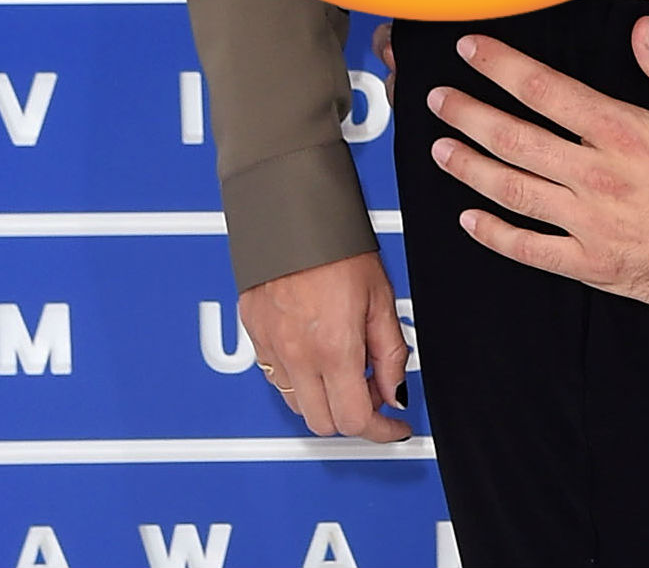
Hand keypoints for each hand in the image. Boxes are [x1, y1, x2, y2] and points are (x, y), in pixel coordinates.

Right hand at [238, 250, 411, 441]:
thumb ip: (391, 353)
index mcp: (334, 349)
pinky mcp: (253, 337)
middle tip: (373, 389)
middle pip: (324, 423)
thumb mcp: (382, 299)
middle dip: (353, 416)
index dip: (381, 431)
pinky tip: (319, 353)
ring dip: (325, 398)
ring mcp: (270, 349)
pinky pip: (277, 379)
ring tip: (347, 365)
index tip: (395, 427)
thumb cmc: (338, 249)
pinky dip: (301, 380)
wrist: (291, 217)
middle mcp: (297, 356)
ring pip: (298, 405)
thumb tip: (395, 392)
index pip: (355, 420)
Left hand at [426, 20, 648, 310]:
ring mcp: (591, 224)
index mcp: (626, 135)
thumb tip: (642, 30)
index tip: (471, 50)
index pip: (546, 91)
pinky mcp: (594, 264)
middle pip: (516, 139)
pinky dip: (495, 235)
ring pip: (513, 191)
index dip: (502, 67)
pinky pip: (531, 250)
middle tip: (437, 99)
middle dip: (469, 114)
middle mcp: (598, 177)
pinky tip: (471, 221)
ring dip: (471, 168)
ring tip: (439, 150)